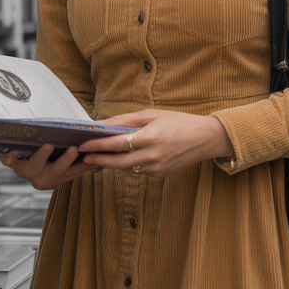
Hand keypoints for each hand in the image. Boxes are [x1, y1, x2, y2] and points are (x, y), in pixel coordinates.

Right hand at [0, 144, 92, 190]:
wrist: (38, 171)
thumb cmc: (26, 154)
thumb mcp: (17, 154)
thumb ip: (12, 154)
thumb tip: (5, 149)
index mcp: (21, 167)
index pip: (13, 162)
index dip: (12, 158)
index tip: (12, 151)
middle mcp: (36, 177)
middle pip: (49, 169)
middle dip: (62, 159)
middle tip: (72, 149)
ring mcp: (51, 180)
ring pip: (68, 173)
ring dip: (81, 164)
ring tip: (92, 156)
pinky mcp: (63, 180)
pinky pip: (77, 173)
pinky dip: (87, 166)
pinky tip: (99, 159)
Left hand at [77, 110, 233, 178]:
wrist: (205, 138)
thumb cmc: (178, 122)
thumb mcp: (153, 114)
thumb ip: (128, 120)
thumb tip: (105, 124)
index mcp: (151, 137)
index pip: (117, 144)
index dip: (98, 146)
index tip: (84, 145)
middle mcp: (153, 156)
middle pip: (117, 163)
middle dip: (98, 160)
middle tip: (83, 157)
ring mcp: (156, 168)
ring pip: (126, 168)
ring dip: (111, 163)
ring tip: (97, 156)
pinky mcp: (160, 175)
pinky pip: (138, 170)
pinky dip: (128, 164)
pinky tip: (122, 157)